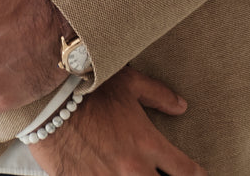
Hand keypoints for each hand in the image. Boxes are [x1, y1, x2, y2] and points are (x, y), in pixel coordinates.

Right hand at [28, 67, 205, 175]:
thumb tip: (181, 106)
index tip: (199, 175)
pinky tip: (107, 174)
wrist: (50, 101)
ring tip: (135, 172)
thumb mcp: (130, 83)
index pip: (185, 171)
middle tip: (162, 172)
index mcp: (147, 144)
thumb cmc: (89, 87)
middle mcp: (132, 169)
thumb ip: (158, 95)